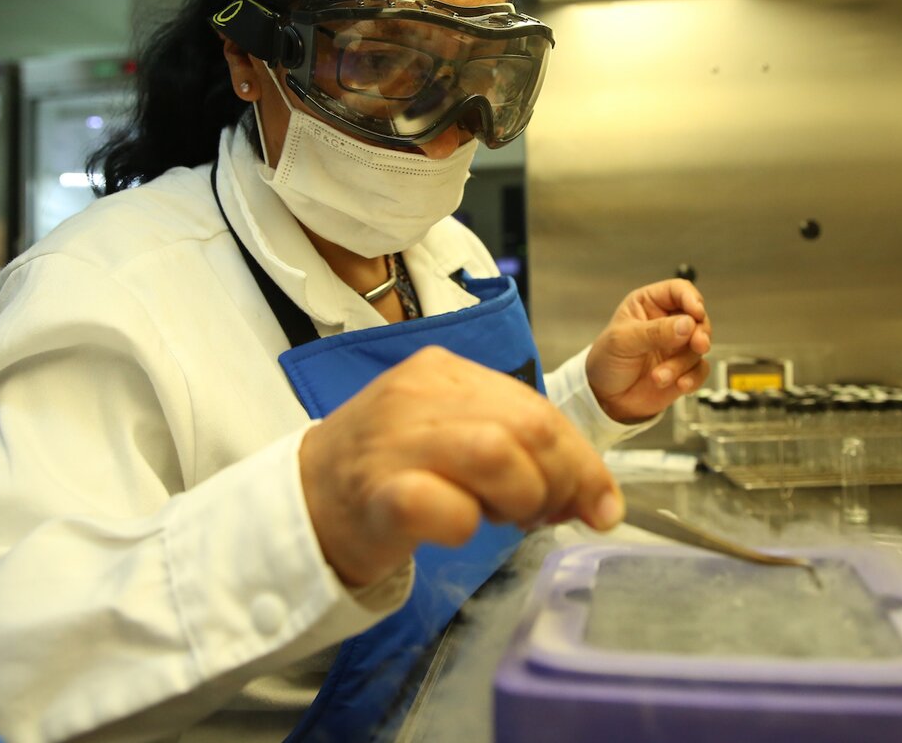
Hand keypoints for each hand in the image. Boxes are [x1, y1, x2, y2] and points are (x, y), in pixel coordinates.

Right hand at [298, 346, 623, 586]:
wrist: (302, 501)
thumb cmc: (386, 471)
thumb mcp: (450, 436)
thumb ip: (516, 449)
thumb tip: (593, 494)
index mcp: (442, 371)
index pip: (537, 407)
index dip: (581, 460)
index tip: (599, 502)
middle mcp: (417, 393)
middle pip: (528, 426)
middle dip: (561, 481)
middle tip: (548, 516)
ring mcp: (393, 440)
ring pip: (497, 453)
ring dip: (521, 498)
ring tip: (504, 520)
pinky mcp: (376, 493)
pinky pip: (446, 506)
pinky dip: (467, 525)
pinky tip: (456, 529)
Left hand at [586, 279, 712, 422]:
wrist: (604, 399)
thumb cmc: (605, 361)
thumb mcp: (623, 341)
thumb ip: (655, 332)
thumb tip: (687, 324)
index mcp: (649, 304)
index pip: (678, 291)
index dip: (691, 298)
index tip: (696, 313)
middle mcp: (667, 323)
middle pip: (697, 318)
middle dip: (699, 333)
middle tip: (697, 344)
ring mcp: (676, 347)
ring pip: (698, 347)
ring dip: (681, 364)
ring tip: (659, 376)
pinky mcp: (683, 369)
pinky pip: (700, 370)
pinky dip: (693, 378)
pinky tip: (680, 384)